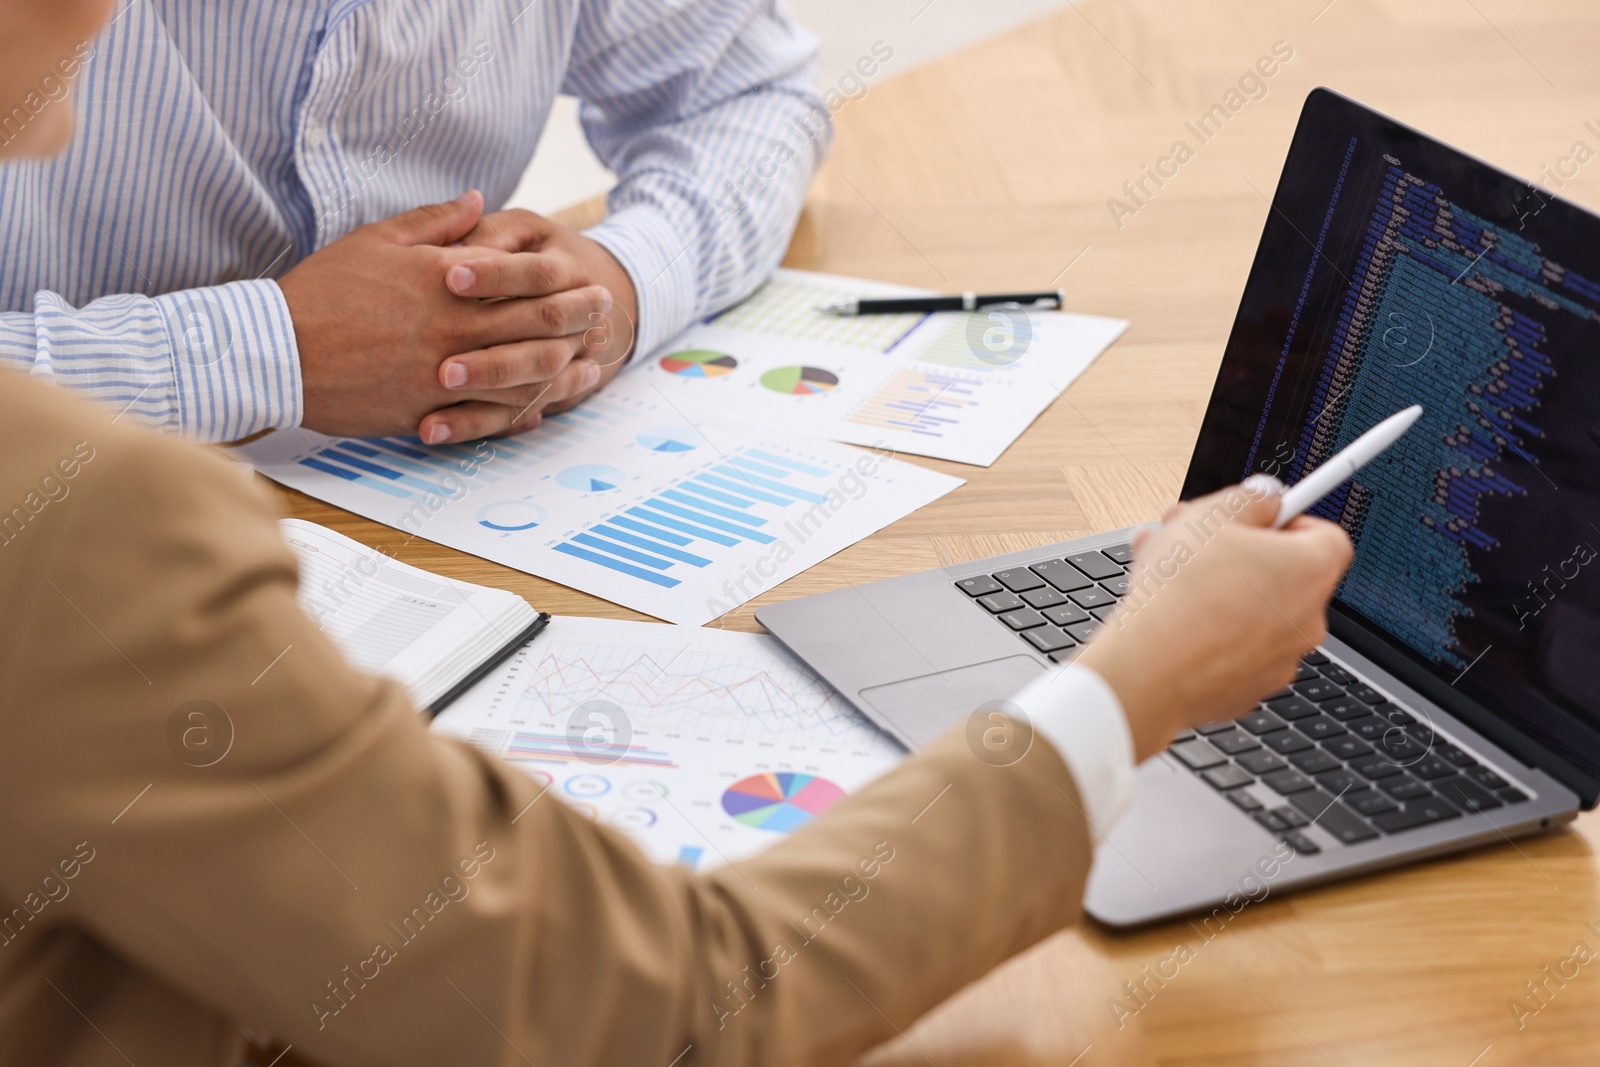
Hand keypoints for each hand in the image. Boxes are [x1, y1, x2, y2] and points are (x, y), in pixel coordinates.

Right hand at [277, 192, 615, 440]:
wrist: (276, 352)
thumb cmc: (323, 292)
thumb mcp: (377, 240)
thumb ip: (436, 222)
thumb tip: (480, 201)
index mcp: (444, 282)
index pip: (520, 279)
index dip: (561, 280)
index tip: (587, 277)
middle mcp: (452, 328)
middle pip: (534, 326)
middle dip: (577, 319)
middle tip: (606, 314)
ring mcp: (443, 374)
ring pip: (521, 376)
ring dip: (561, 371)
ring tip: (589, 366)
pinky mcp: (427, 411)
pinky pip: (486, 416)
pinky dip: (518, 414)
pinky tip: (540, 412)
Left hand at [434, 208, 638, 441]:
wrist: (604, 293)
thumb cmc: (539, 253)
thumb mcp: (523, 230)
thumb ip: (489, 232)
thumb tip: (455, 235)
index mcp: (569, 270)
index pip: (538, 275)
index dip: (498, 275)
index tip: (450, 278)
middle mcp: (577, 321)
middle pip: (541, 342)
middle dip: (494, 356)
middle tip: (444, 367)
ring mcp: (569, 361)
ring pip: (535, 385)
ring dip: (486, 395)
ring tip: (437, 397)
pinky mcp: (547, 392)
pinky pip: (514, 414)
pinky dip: (474, 425)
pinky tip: (433, 431)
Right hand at [1076, 481, 1353, 761]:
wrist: (1149, 668)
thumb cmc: (1182, 592)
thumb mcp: (1212, 514)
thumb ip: (1248, 499)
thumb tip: (1264, 499)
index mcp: (1311, 571)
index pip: (1327, 536)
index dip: (1289, 520)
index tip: (1257, 515)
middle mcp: (1307, 620)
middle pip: (1282, 574)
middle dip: (1237, 552)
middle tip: (1194, 540)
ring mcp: (1279, 660)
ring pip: (1251, 611)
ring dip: (1215, 589)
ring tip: (1162, 576)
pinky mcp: (1246, 689)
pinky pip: (1232, 648)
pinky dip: (1207, 631)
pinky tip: (1169, 619)